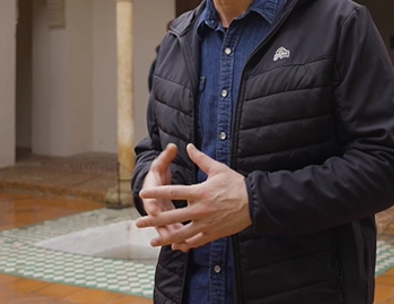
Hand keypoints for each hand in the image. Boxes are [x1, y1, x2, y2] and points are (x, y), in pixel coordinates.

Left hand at [135, 143, 250, 252]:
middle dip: (153, 220)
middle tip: (138, 223)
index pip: (173, 192)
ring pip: (181, 233)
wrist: (255, 203)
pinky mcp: (212, 234)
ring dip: (165, 238)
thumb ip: (200, 159)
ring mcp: (206, 224)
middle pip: (172, 216)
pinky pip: (195, 241)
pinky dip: (184, 244)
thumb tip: (188, 146)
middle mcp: (200, 209)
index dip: (156, 193)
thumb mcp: (218, 169)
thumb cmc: (236, 184)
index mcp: (200, 192)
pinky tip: (175, 246)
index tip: (143, 194)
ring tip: (152, 241)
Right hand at [141, 143, 183, 240]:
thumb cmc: (157, 176)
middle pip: (157, 220)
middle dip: (161, 228)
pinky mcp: (167, 223)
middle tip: (167, 235)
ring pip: (165, 230)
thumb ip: (165, 157)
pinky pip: (172, 235)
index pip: (152, 200)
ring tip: (179, 246)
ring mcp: (161, 217)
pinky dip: (178, 241)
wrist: (150, 188)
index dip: (153, 205)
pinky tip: (184, 248)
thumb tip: (171, 146)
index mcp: (153, 194)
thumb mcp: (159, 165)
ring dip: (171, 238)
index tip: (156, 210)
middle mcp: (155, 208)